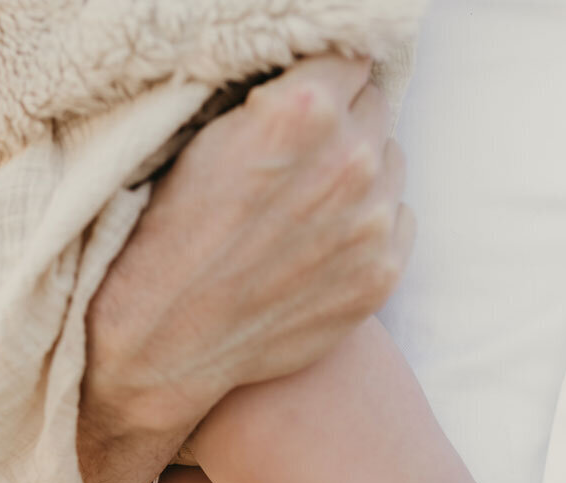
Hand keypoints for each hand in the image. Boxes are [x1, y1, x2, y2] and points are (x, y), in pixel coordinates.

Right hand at [78, 55, 413, 482]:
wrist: (165, 342)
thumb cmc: (169, 239)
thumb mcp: (206, 138)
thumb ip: (275, 101)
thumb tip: (316, 79)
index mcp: (305, 111)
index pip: (351, 58)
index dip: (322, 82)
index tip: (305, 105)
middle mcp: (351, 161)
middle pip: (375, 108)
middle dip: (342, 125)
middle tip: (299, 163)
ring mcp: (372, 225)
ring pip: (391, 165)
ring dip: (360, 176)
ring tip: (309, 210)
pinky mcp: (381, 277)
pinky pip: (399, 221)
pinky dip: (371, 227)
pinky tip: (325, 246)